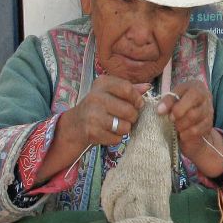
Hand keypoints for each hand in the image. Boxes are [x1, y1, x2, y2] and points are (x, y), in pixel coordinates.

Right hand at [33, 76, 147, 185]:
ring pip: (125, 126)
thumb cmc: (99, 106)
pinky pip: (117, 138)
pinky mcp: (93, 132)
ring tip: (116, 124)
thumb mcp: (111, 92)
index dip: (137, 99)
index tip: (138, 104)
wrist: (75, 125)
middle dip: (133, 117)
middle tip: (127, 117)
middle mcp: (95, 97)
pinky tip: (108, 132)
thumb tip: (147, 87)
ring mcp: (93, 115)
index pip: (127, 89)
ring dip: (125, 128)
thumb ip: (130, 89)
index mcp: (102, 83)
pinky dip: (116, 138)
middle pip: (130, 110)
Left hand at [157, 80, 222, 177]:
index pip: (184, 90)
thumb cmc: (177, 121)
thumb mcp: (170, 109)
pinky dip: (186, 133)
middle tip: (171, 120)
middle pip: (191, 102)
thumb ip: (166, 104)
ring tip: (177, 128)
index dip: (171, 101)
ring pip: (193, 115)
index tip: (160, 111)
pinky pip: (197, 129)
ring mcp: (209, 111)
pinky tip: (183, 135)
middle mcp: (205, 97)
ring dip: (181, 124)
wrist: (193, 140)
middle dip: (177, 112)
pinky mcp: (209, 126)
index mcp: (194, 87)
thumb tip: (159, 108)